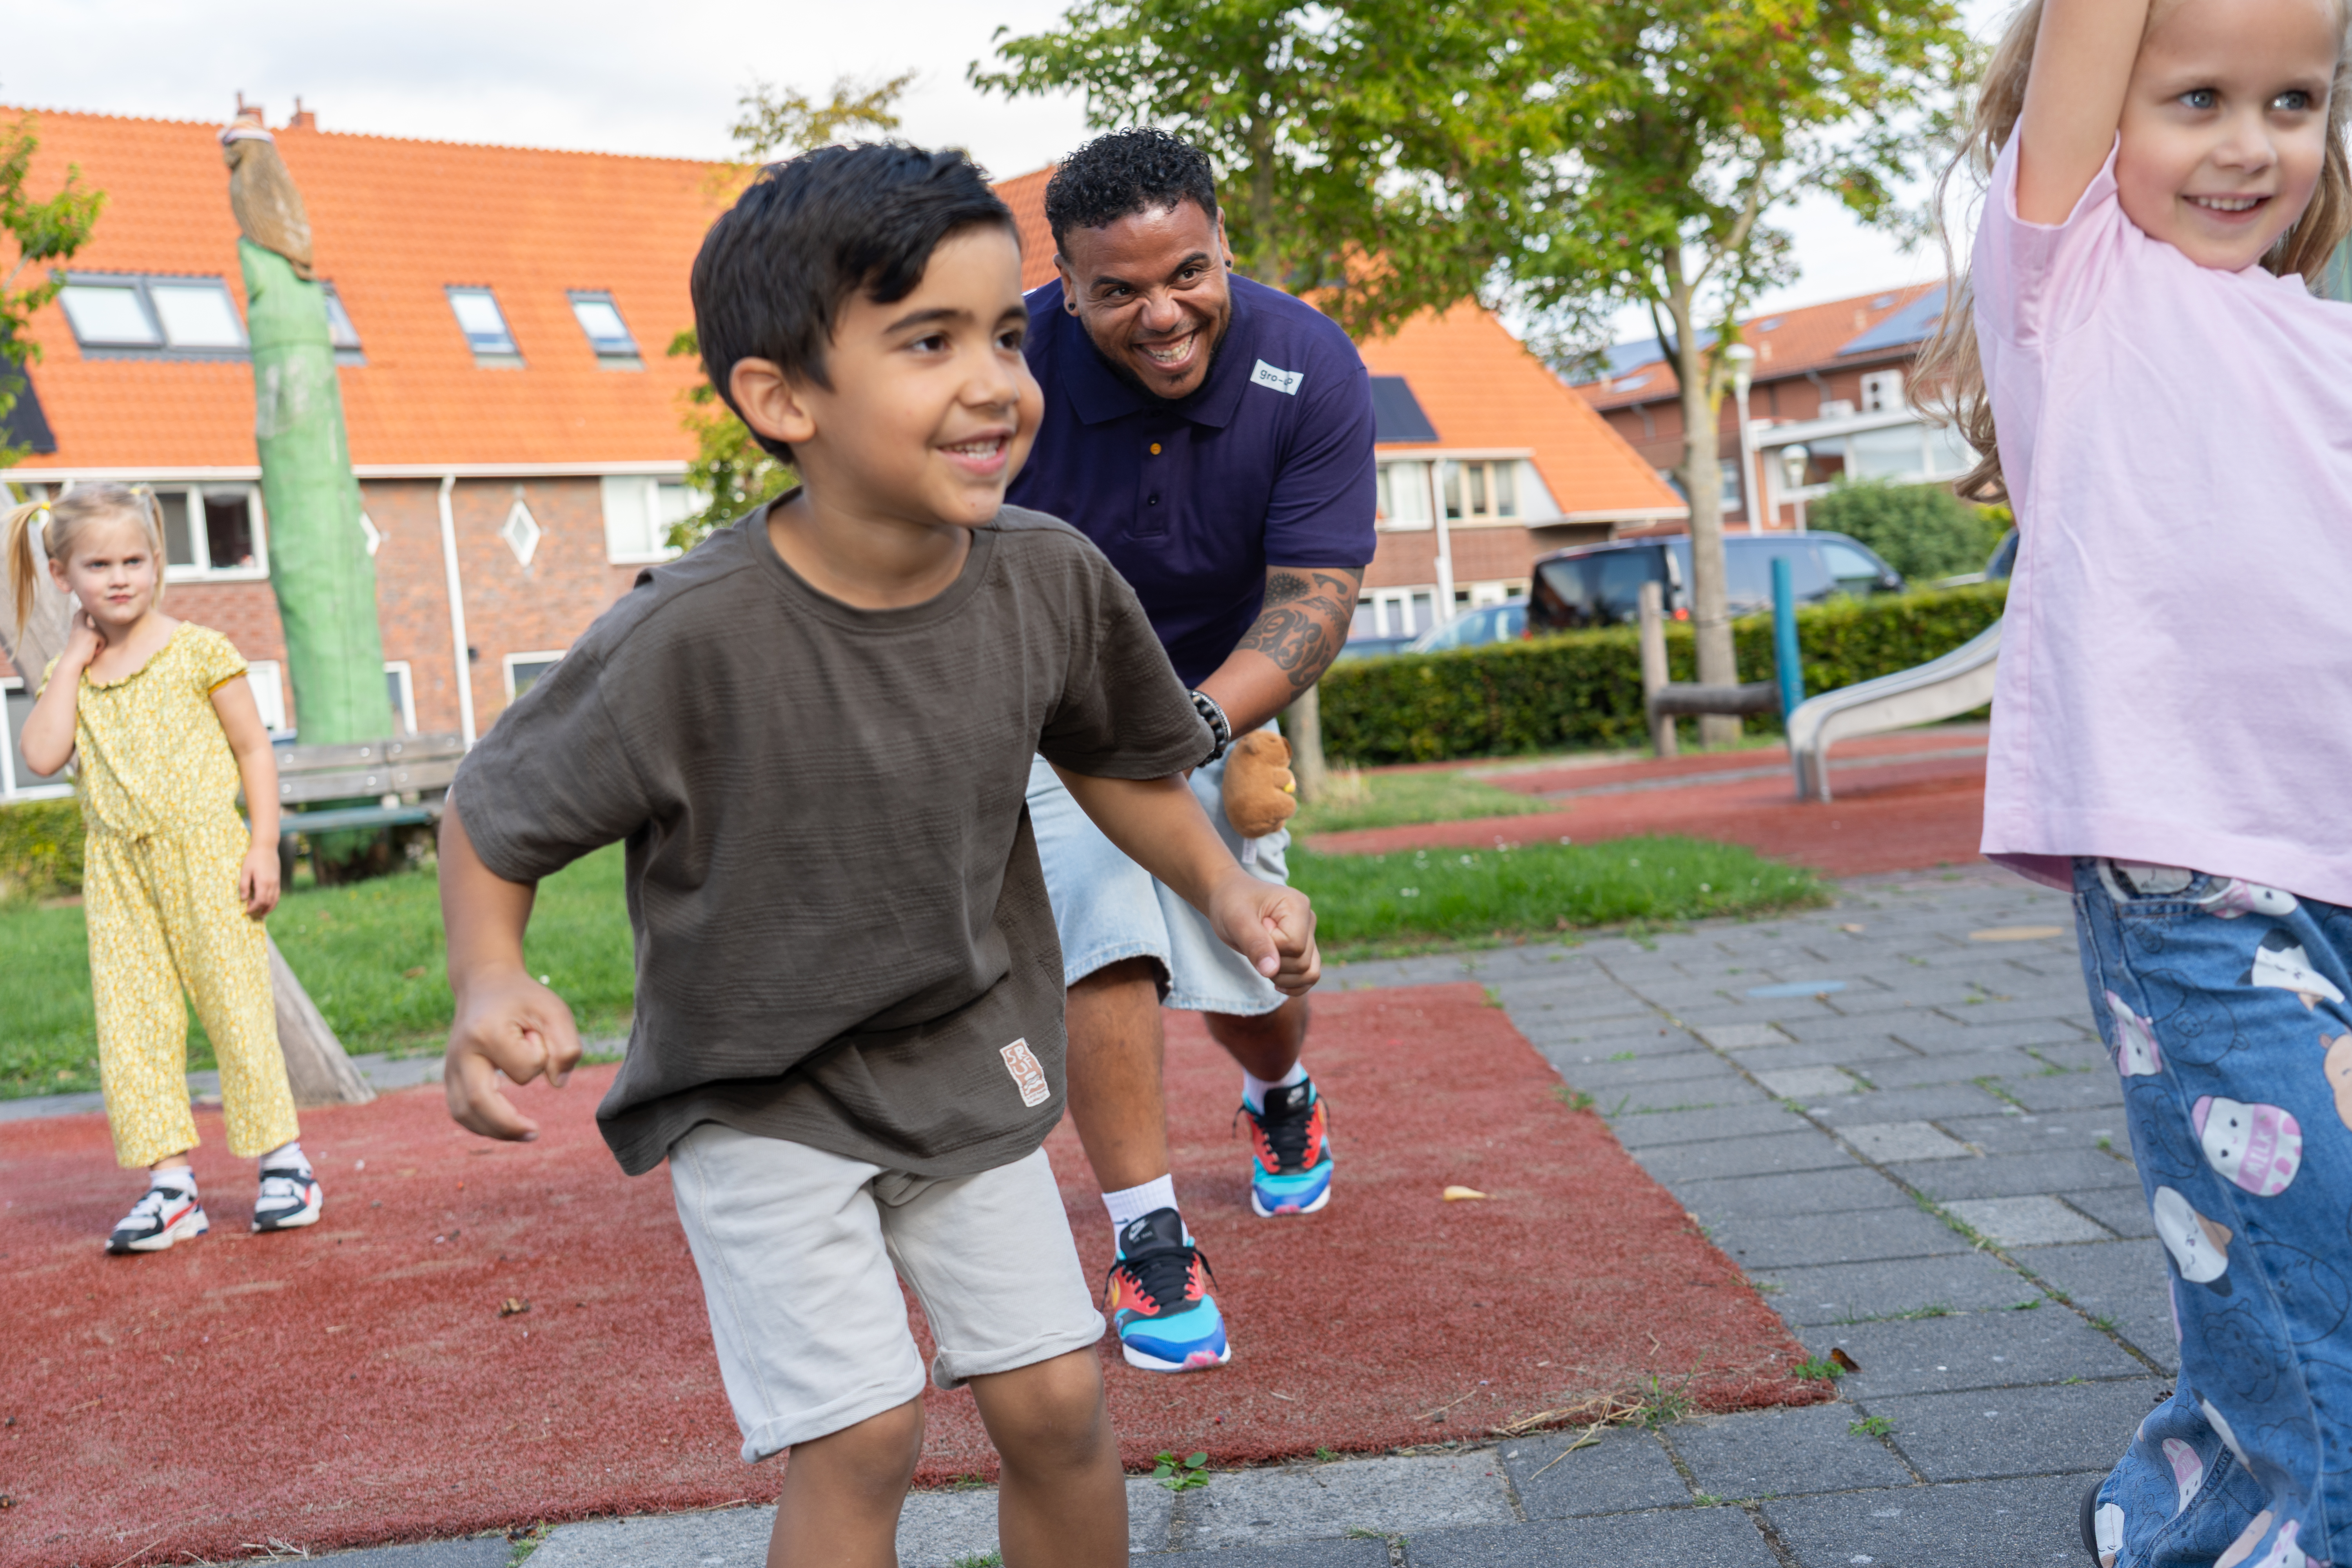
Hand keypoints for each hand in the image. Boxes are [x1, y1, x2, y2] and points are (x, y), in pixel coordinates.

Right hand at [61, 610, 104, 670]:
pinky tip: (93, 652)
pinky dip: (100, 648)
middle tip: (85, 606)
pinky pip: (103, 641)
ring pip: (100, 634)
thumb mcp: (80, 642)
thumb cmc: (78, 655)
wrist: (72, 662)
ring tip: (91, 650)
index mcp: (76, 628)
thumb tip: (95, 631)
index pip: (80, 614)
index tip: (85, 605)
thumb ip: (86, 635)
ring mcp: (86, 629)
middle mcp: (79, 626)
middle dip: (85, 609)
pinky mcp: (93, 635)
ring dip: (99, 643)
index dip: (84, 609)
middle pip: (83, 613)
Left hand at [238, 841, 279, 917]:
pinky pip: (277, 895)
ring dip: (268, 908)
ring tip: (261, 913)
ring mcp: (276, 883)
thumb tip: (243, 899)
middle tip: (250, 912)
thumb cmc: (253, 858)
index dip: (253, 908)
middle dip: (259, 910)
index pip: (260, 901)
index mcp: (263, 882)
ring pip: (275, 901)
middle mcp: (272, 884)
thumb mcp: (245, 871)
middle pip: (268, 903)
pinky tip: (266, 903)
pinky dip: (272, 902)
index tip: (246, 911)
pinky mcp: (277, 881)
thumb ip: (244, 885)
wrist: (266, 847)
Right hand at [444, 967, 582, 1140]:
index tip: (539, 1039)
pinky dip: (481, 1125)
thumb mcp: (553, 1010)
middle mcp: (461, 1053)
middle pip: (476, 1103)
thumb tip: (559, 1083)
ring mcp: (450, 1065)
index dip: (541, 1060)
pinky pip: (460, 1111)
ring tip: (523, 1133)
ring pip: (463, 1113)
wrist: (485, 984)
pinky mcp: (450, 1075)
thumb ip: (566, 1045)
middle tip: (536, 1133)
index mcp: (486, 1032)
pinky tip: (504, 1127)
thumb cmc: (524, 999)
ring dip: (494, 1130)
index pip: (522, 1069)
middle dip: (507, 1126)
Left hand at [1207, 872, 1318, 995]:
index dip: (1269, 948)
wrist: (1228, 899)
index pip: (1294, 945)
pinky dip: (1293, 985)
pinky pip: (1309, 976)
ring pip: (1310, 973)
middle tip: (1253, 944)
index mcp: (1297, 905)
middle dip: (1273, 964)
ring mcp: (1308, 935)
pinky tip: (1274, 982)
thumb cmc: (1230, 904)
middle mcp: (1309, 919)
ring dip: (1282, 977)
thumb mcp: (1236, 921)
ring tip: (1261, 958)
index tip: (1251, 932)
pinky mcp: (1303, 948)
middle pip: (1302, 962)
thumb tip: (1271, 971)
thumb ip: (1255, 944)